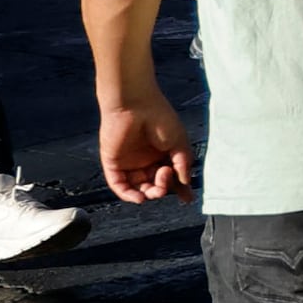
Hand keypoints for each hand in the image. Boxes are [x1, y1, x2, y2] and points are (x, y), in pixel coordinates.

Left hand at [98, 90, 196, 204]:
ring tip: (158, 186)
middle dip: (164, 188)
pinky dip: (129, 195)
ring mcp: (129, 163)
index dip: (179, 188)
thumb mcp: (180, 143)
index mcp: (162, 154)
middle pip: (156, 185)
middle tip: (168, 175)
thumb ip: (183, 165)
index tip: (187, 198)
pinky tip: (140, 198)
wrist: (135, 104)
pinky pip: (120, 185)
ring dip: (150, 193)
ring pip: (139, 188)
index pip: (171, 177)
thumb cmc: (160, 118)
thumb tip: (185, 184)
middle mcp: (146, 161)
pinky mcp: (114, 163)